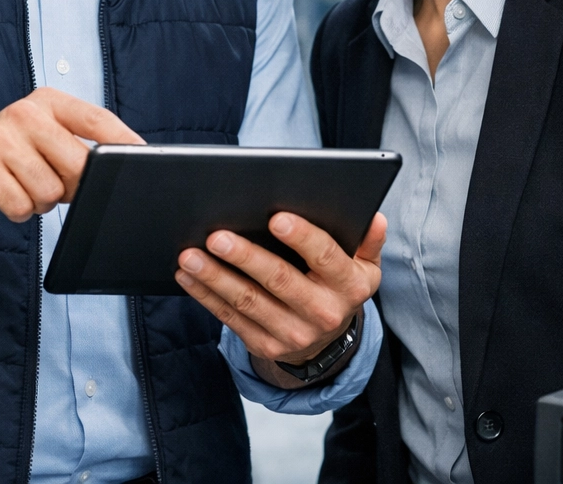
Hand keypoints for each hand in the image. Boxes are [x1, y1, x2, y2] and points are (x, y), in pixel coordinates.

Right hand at [0, 87, 144, 222]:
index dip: (124, 139)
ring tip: (24, 185)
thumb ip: (77, 144)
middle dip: (74, 186)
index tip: (144, 155)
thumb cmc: (8, 155)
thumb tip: (119, 167)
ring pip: (49, 190)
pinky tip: (6, 194)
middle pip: (78, 164)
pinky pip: (21, 205)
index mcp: (47, 102)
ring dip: (41, 200)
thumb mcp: (43, 137)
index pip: (96, 119)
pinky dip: (19, 210)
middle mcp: (24, 113)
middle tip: (54, 183)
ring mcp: (0, 138)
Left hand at [175, 211, 384, 373]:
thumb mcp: (364, 265)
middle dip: (246, 256)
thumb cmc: (339, 284)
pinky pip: (230, 318)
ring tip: (190, 254)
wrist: (327, 340)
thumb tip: (374, 217)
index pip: (326, 257)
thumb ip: (368, 240)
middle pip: (280, 280)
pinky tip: (188, 275)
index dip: (302, 237)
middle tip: (216, 235)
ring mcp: (293, 334)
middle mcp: (324, 313)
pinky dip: (206, 295)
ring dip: (215, 277)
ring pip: (248, 301)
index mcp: (350, 286)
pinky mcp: (266, 345)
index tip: (276, 217)